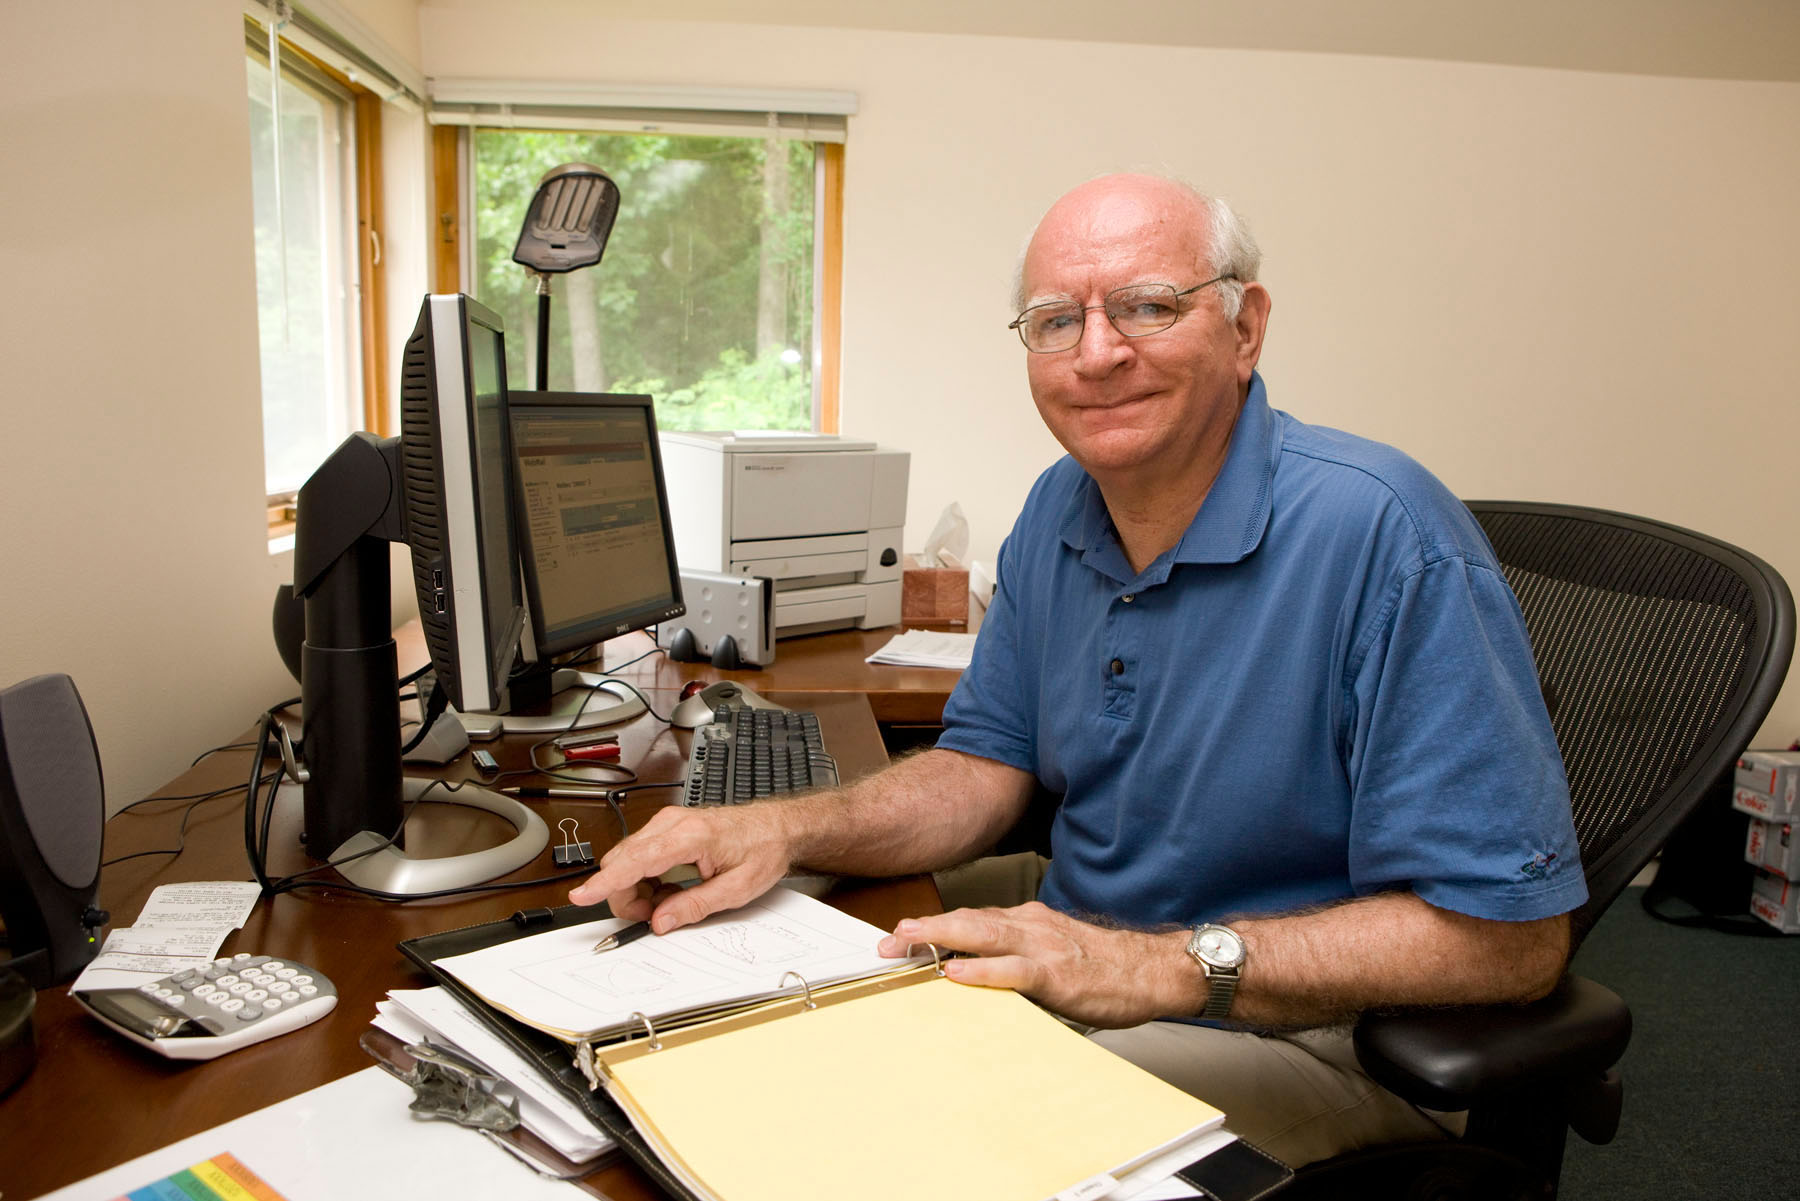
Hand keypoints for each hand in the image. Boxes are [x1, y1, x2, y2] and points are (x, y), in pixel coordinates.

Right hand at [567, 804, 795, 932]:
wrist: (777, 827)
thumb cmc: (763, 850)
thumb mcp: (736, 889)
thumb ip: (694, 906)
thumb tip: (660, 921)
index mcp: (690, 836)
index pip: (635, 861)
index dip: (605, 883)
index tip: (582, 896)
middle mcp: (673, 823)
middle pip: (623, 861)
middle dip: (624, 895)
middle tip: (650, 918)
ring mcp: (668, 822)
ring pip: (627, 858)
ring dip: (634, 888)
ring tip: (665, 903)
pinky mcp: (668, 827)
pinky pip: (639, 854)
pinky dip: (643, 877)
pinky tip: (666, 889)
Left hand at [876, 902, 1194, 1028]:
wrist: (1152, 970)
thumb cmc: (1106, 967)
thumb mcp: (1054, 953)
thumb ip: (1018, 959)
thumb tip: (980, 976)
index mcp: (1028, 921)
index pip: (972, 919)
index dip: (933, 926)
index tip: (900, 935)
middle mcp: (1030, 926)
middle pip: (966, 921)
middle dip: (922, 929)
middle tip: (886, 940)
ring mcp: (1042, 947)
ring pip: (981, 936)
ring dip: (938, 938)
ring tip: (905, 944)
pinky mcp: (1054, 973)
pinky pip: (1010, 970)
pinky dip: (979, 969)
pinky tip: (954, 972)